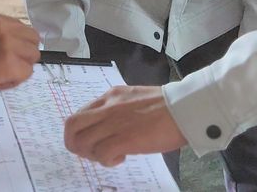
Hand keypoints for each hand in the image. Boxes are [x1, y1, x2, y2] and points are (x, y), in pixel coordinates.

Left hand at [64, 86, 186, 166]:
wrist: (185, 108)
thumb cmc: (166, 106)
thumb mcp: (134, 98)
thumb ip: (117, 108)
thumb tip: (108, 127)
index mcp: (110, 95)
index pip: (79, 114)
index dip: (81, 133)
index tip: (94, 141)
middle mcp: (107, 106)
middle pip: (71, 127)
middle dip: (76, 144)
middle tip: (93, 152)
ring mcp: (114, 122)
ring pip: (83, 142)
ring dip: (93, 154)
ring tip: (111, 155)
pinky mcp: (124, 138)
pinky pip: (101, 154)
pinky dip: (107, 160)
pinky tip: (122, 157)